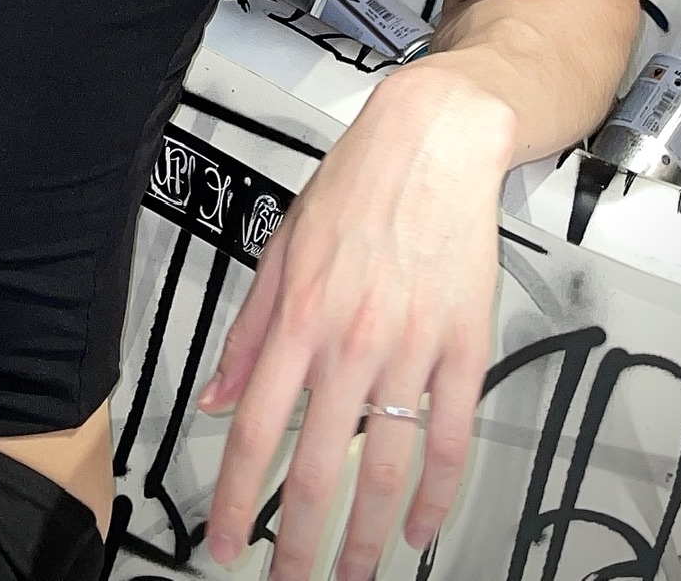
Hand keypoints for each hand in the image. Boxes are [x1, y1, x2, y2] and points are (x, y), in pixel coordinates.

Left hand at [199, 64, 513, 580]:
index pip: (256, 431)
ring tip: (351, 576)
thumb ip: (249, 331)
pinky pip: (450, 440)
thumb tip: (216, 397)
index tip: (225, 542)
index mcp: (299, 318)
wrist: (432, 142)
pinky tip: (420, 529)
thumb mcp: (280, 249)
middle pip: (319, 467)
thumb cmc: (356, 188)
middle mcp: (350, 342)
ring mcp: (410, 350)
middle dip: (300, 544)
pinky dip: (437, 497)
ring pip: (385, 468)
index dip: (234, 498)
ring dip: (365, 537)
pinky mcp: (463, 349)